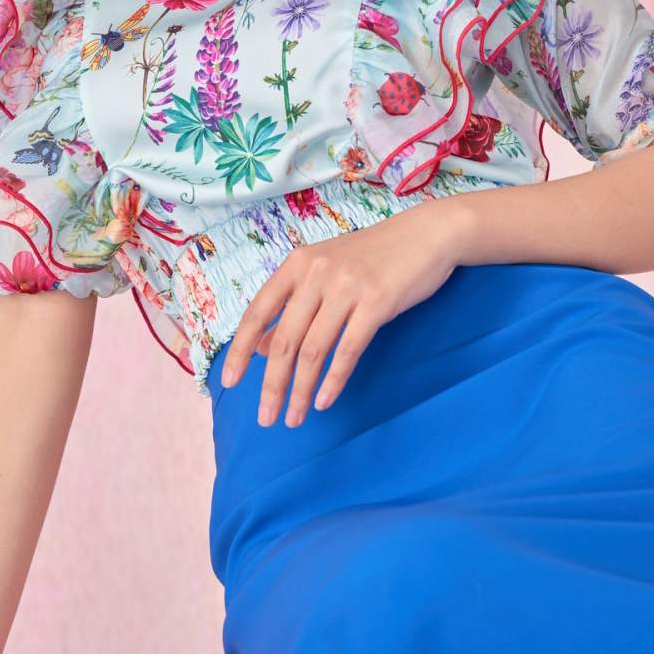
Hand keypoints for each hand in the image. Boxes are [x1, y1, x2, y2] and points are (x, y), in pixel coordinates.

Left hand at [220, 200, 462, 426]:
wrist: (425, 234)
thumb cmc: (372, 257)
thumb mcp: (325, 272)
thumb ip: (293, 305)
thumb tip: (260, 348)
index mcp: (297, 264)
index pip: (257, 312)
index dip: (240, 349)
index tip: (229, 381)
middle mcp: (316, 273)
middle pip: (284, 340)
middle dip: (272, 385)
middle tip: (266, 418)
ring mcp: (346, 287)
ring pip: (313, 350)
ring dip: (300, 390)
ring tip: (294, 418)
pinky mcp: (377, 302)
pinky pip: (348, 349)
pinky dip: (334, 380)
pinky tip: (324, 400)